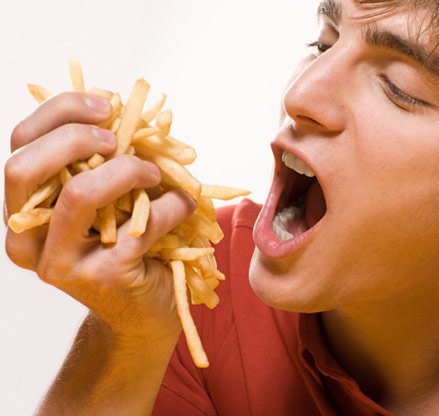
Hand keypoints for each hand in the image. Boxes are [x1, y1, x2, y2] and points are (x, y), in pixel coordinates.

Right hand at [4, 92, 195, 341]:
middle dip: (75, 137)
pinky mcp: (104, 278)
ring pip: (78, 195)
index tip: (105, 105)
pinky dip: (171, 205)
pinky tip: (183, 203)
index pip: (19, 145)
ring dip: (126, 170)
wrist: (143, 311)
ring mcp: (61, 264)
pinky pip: (140, 225)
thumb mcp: (108, 198)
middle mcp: (27, 239)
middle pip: (23, 168)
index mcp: (23, 210)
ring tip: (154, 173)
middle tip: (119, 136)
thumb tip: (125, 108)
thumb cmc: (126, 245)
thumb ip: (103, 160)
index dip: (59, 112)